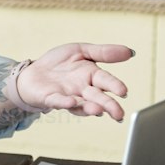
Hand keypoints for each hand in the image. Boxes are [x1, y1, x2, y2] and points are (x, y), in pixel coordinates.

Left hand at [16, 43, 132, 119]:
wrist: (33, 72)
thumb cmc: (59, 63)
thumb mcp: (81, 50)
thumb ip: (103, 52)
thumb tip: (130, 52)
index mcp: (92, 75)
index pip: (106, 81)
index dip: (115, 86)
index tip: (124, 92)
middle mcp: (83, 89)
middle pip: (98, 98)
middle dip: (108, 105)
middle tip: (118, 114)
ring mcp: (68, 95)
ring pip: (81, 104)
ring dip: (89, 108)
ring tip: (97, 110)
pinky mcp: (51, 99)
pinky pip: (58, 101)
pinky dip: (64, 102)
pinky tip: (71, 101)